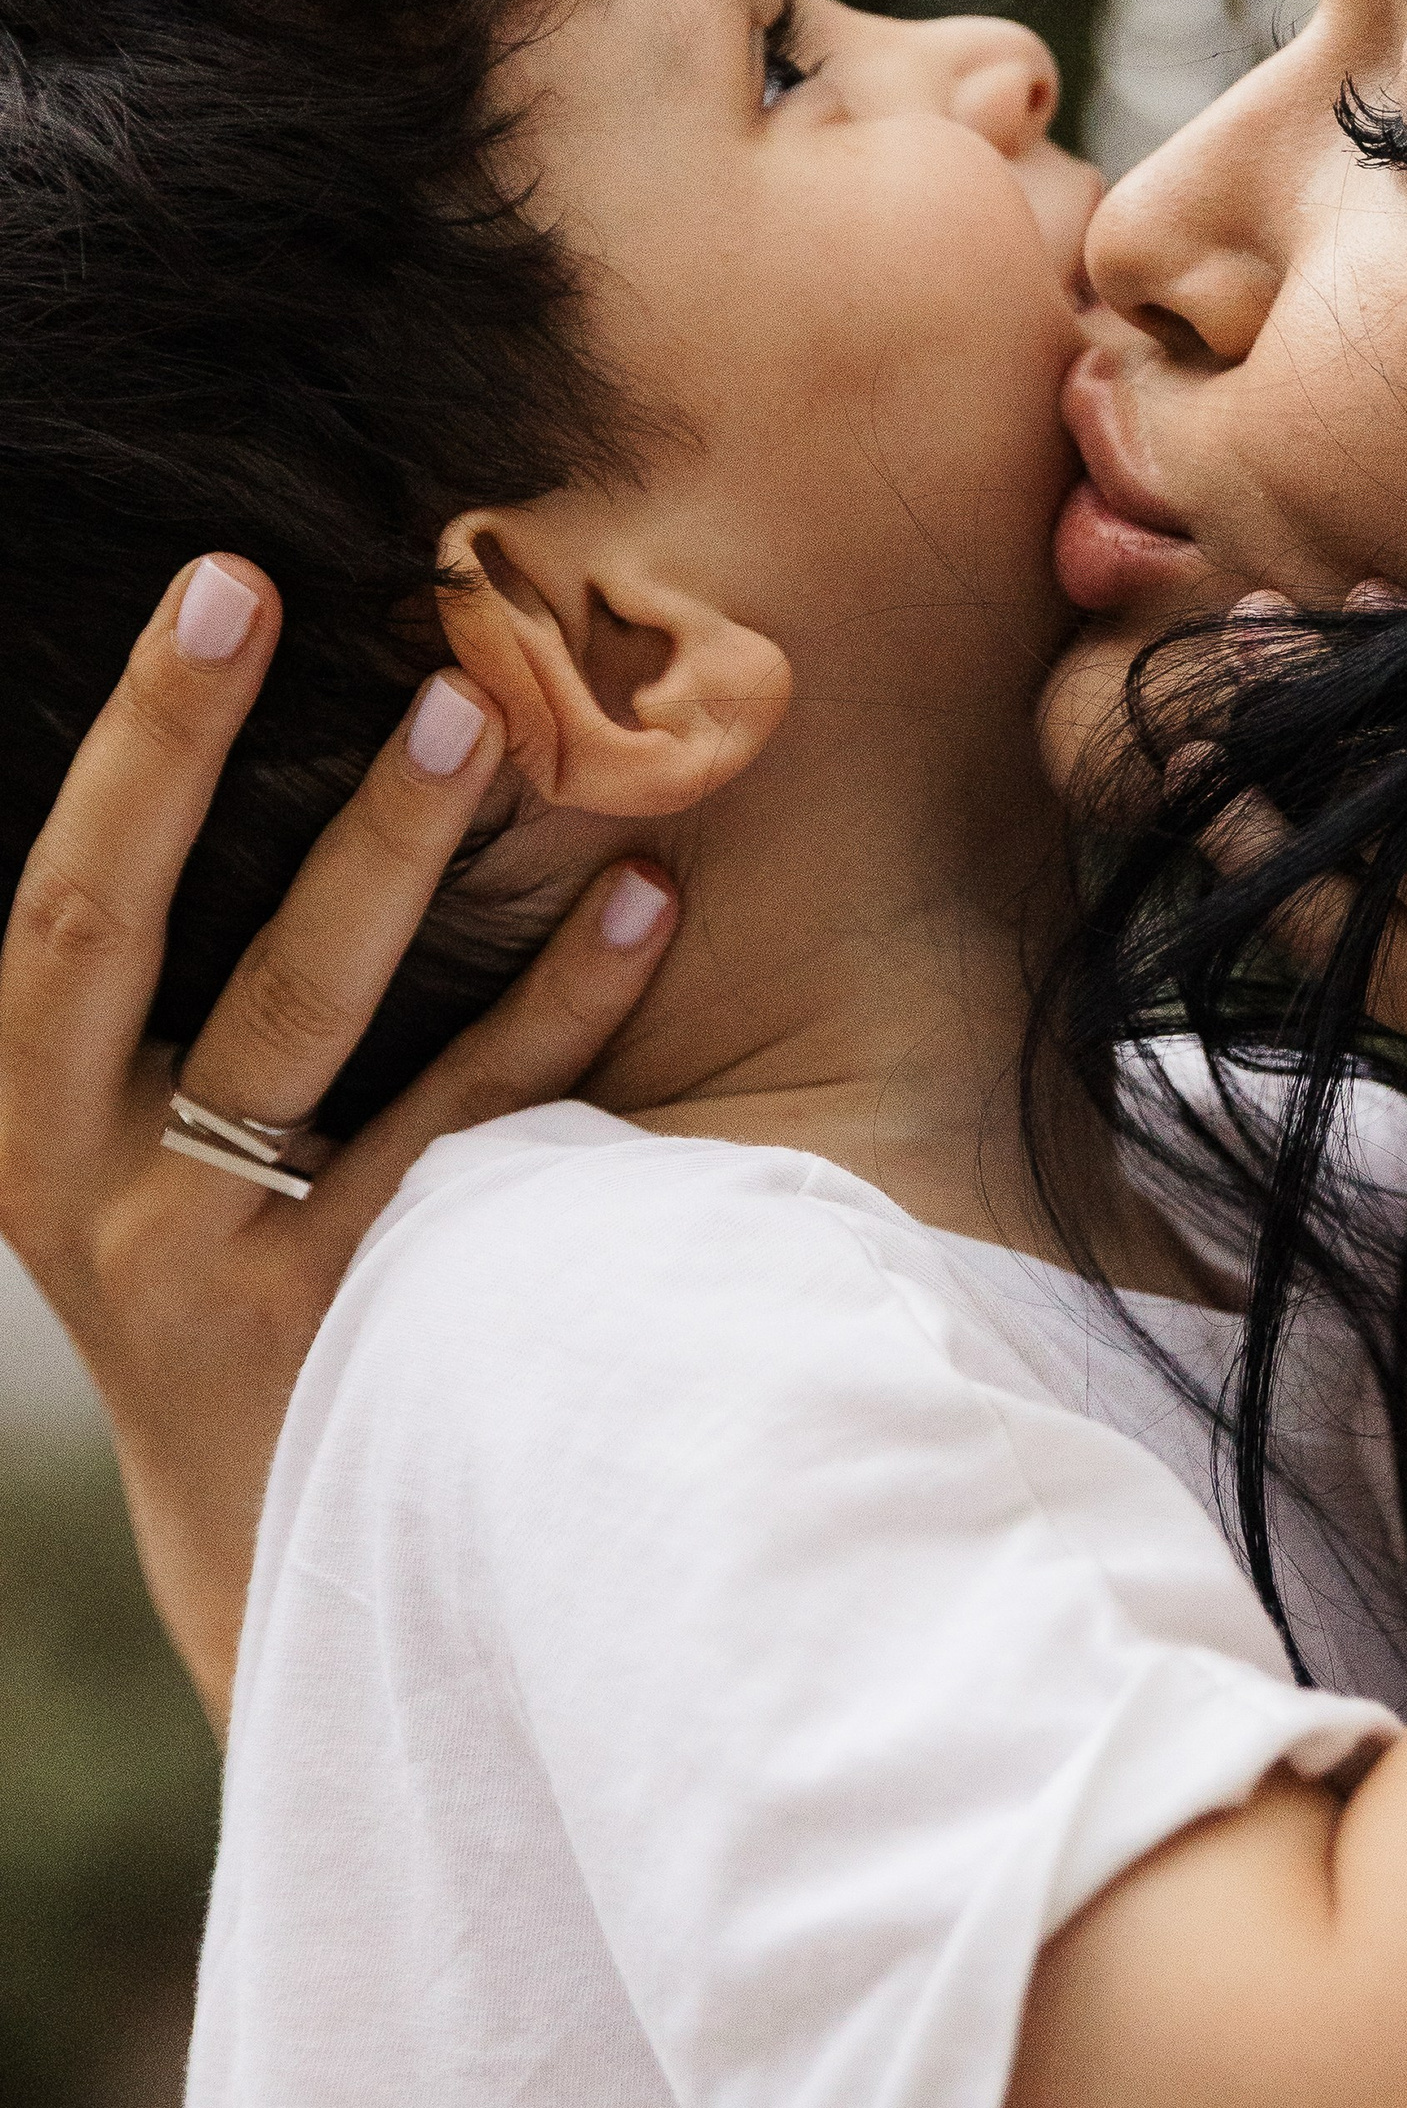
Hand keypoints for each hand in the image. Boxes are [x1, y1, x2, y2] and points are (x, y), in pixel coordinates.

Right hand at [0, 557, 677, 1728]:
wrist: (269, 1525)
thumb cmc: (213, 1267)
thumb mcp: (130, 1145)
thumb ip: (168, 992)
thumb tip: (263, 751)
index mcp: (28, 1115)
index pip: (62, 899)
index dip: (133, 740)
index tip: (217, 582)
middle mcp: (96, 1185)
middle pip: (129, 937)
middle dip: (193, 754)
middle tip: (300, 596)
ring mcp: (224, 1255)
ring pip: (306, 1027)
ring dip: (395, 861)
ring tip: (485, 714)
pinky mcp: (366, 1315)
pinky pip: (475, 1131)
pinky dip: (560, 1009)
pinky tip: (643, 900)